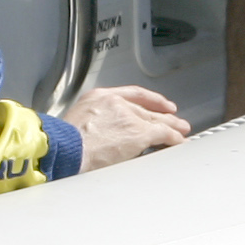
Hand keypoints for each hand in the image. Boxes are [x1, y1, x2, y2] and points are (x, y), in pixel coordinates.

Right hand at [63, 84, 189, 168]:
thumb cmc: (62, 145)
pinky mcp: (138, 132)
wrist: (63, 150)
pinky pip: (163, 134)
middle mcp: (115, 102)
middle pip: (145, 108)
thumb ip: (92, 125)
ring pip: (155, 120)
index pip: (131, 94)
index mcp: (98, 97)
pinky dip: (173, 138)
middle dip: (162, 114)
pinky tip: (178, 142)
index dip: (148, 99)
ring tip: (182, 130)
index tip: (158, 104)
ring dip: (171, 126)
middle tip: (174, 118)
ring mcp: (127, 116)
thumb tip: (99, 137)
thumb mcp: (73, 125)